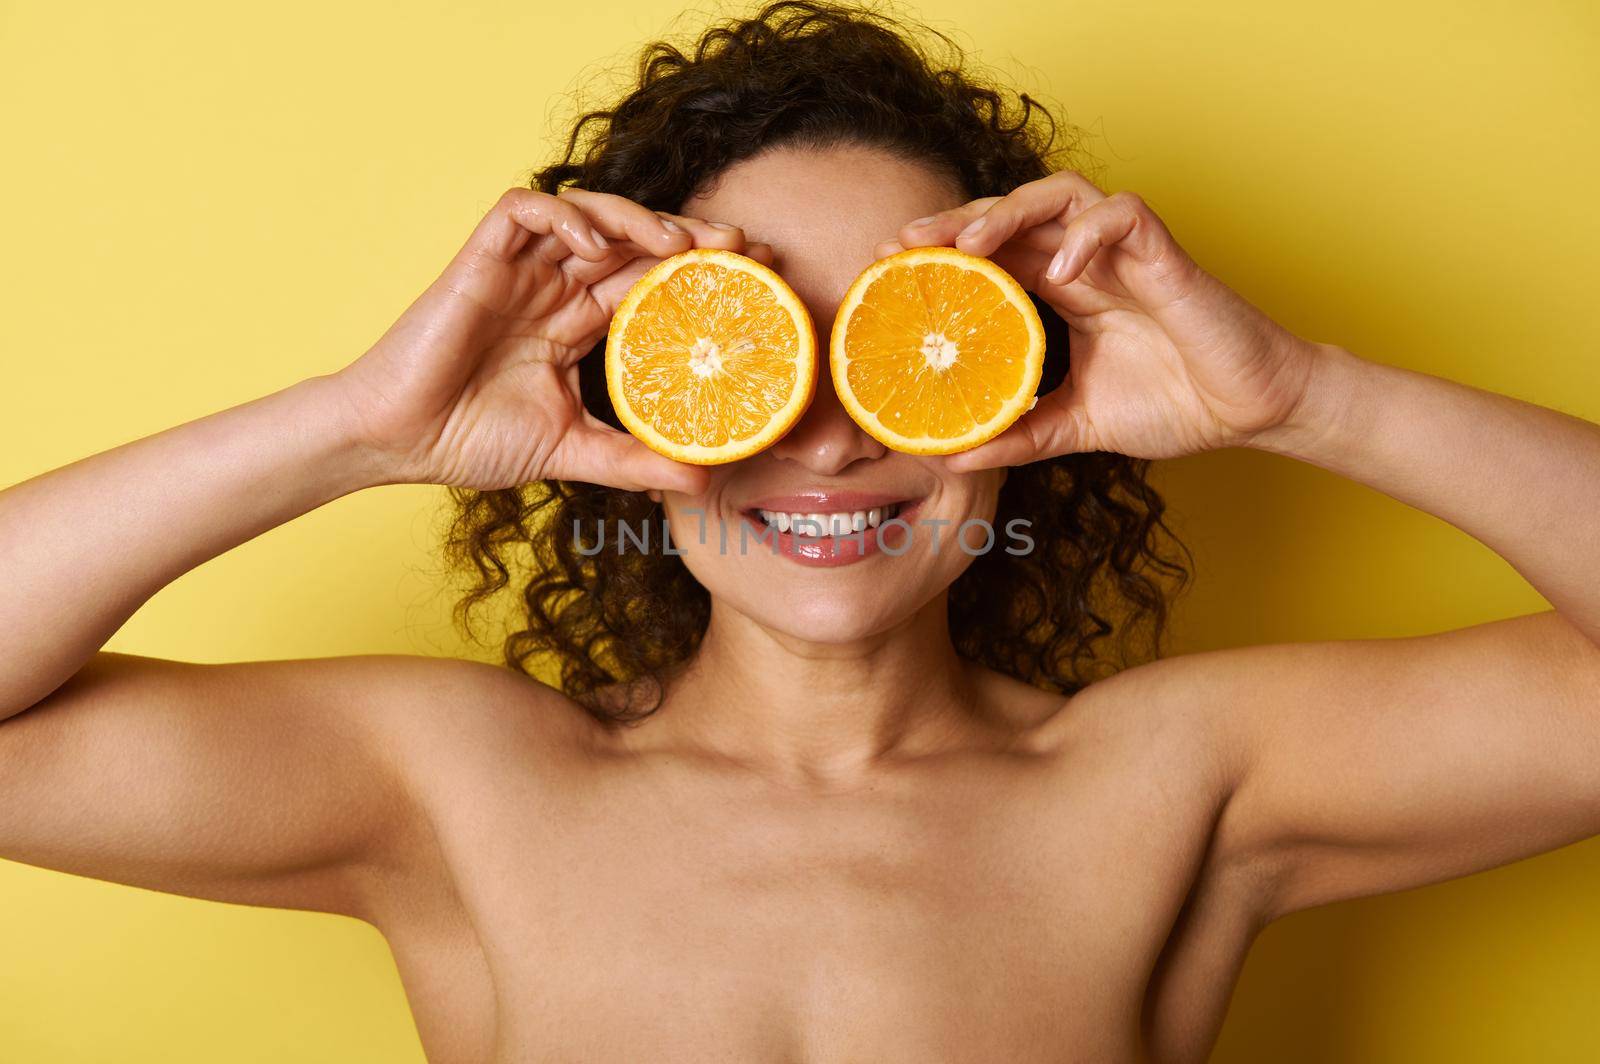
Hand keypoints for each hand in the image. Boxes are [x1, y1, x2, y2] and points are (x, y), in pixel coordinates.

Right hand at [333, 188, 768, 490]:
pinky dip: (564, 215)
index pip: (647, 283)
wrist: (397, 441)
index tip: (753, 280)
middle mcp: (552, 289)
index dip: (698, 275)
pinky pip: (523, 211)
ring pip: (586, 214)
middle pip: (630, 242)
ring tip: (678, 242)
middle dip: (688, 236)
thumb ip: (633, 461)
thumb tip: (702, 483)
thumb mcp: (571, 452)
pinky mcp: (479, 260)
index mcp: (574, 324)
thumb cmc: (469, 440)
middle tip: (743, 244)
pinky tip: (595, 242)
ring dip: (635, 218)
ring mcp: (517, 271)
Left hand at [879, 171, 1324, 467]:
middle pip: (1011, 213)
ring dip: (1010, 210)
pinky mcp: (1167, 255)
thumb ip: (1019, 434)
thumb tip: (953, 459)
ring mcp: (1126, 253)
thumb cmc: (1175, 404)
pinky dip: (1090, 234)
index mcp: (1063, 290)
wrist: (1249, 410)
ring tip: (971, 245)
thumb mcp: (1077, 425)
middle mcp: (1087, 262)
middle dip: (956, 221)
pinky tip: (1061, 270)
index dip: (942, 252)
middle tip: (905, 245)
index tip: (889, 269)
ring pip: (1060, 194)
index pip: (992, 253)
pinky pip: (1124, 216)